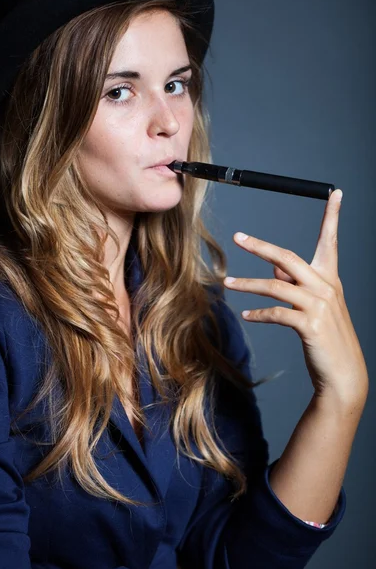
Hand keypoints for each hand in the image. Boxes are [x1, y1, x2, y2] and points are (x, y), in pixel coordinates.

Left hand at [223, 189, 368, 406]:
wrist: (342, 374)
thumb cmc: (326, 337)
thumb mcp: (313, 306)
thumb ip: (294, 284)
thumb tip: (274, 267)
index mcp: (330, 279)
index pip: (331, 241)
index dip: (333, 217)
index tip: (335, 194)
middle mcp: (327, 287)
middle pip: (288, 257)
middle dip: (260, 245)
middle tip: (238, 237)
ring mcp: (319, 306)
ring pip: (275, 285)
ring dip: (247, 283)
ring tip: (227, 283)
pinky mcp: (310, 325)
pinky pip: (276, 313)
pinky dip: (258, 313)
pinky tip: (246, 314)